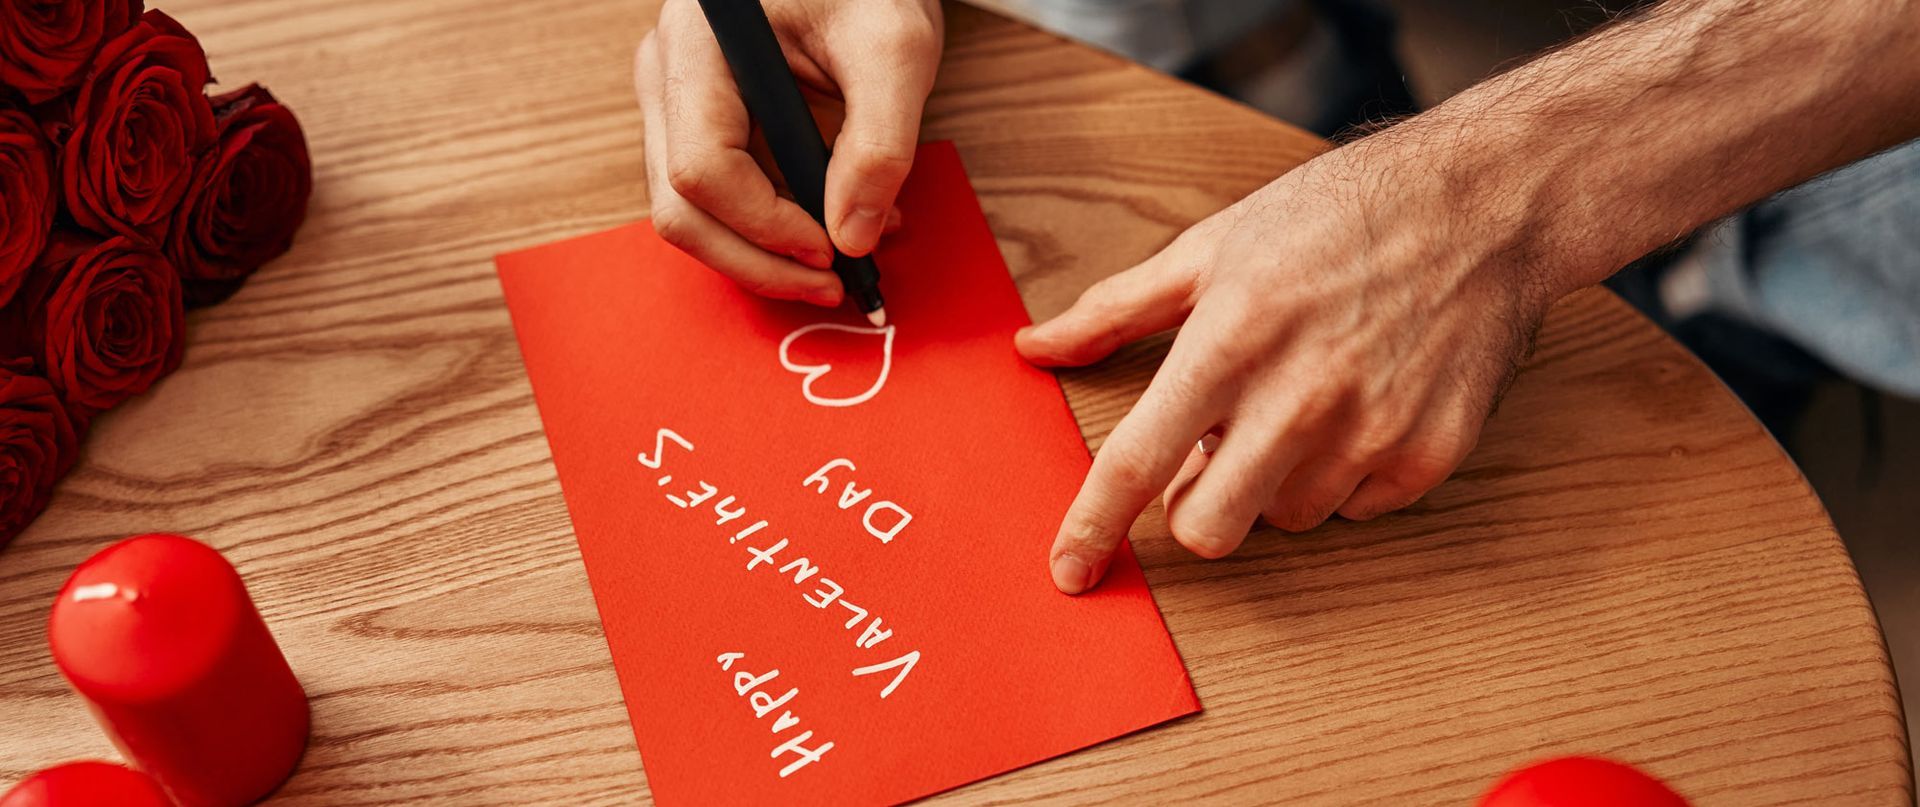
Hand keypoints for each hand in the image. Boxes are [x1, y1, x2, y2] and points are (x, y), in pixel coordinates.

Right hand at [633, 0, 941, 304]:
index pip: (702, 167)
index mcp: (698, 43)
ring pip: (696, 216)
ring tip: (851, 254)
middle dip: (759, 261)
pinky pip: (722, 201)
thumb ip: (880, 143)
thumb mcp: (896, 48)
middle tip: (834, 285)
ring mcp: (678, 105)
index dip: (765, 226)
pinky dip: (775, 230)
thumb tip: (853, 237)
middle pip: (683, 208)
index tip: (831, 252)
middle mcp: (669, 76)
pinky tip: (837, 225)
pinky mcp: (703, 127)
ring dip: (768, 254)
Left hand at [1019, 140, 1567, 593]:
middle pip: (1209, 527)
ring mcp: (1371, 432)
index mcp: (1230, 341)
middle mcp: (1299, 397)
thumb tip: (1033, 347)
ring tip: (1301, 400)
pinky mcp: (1428, 455)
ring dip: (1274, 480)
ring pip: (1283, 519)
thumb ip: (1114, 309)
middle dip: (1197, 505)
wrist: (1482, 204)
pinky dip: (1343, 475)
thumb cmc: (1336, 215)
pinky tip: (1359, 406)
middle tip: (1217, 447)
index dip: (1093, 526)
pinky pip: (1355, 510)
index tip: (1070, 571)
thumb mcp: (1211, 247)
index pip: (1138, 461)